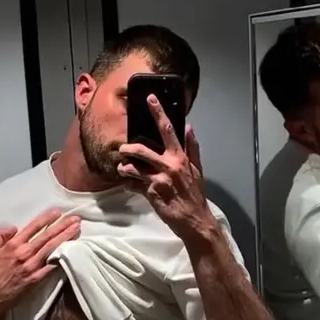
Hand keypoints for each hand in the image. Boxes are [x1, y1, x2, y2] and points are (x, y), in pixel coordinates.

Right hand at [0, 209, 80, 317]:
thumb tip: (14, 227)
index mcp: (13, 245)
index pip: (33, 227)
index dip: (46, 218)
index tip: (58, 212)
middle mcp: (25, 253)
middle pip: (47, 236)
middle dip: (62, 225)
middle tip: (75, 218)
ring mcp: (32, 266)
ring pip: (52, 248)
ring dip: (65, 237)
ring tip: (76, 229)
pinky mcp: (37, 277)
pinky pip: (51, 266)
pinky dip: (61, 258)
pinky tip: (72, 251)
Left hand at [118, 95, 214, 241]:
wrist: (194, 221)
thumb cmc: (195, 196)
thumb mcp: (197, 171)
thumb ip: (192, 149)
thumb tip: (189, 128)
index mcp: (180, 157)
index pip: (168, 130)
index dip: (158, 113)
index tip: (149, 99)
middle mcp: (169, 166)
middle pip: (142, 149)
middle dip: (128, 148)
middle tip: (123, 150)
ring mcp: (159, 180)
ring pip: (133, 167)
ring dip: (124, 167)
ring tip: (122, 169)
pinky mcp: (151, 193)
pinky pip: (134, 185)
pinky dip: (128, 184)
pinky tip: (128, 185)